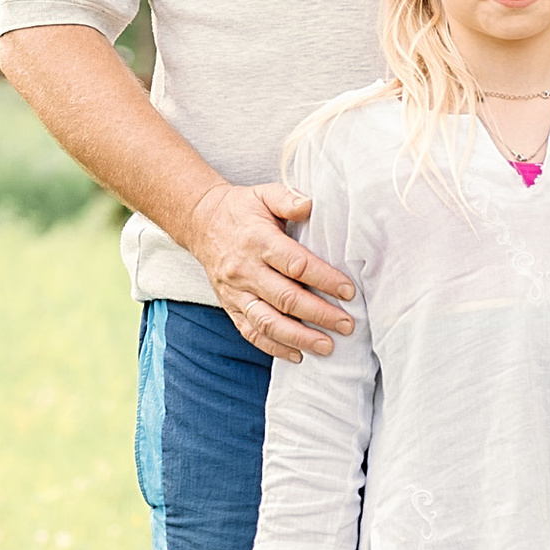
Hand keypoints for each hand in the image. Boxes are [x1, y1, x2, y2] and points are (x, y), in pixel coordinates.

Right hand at [185, 177, 356, 360]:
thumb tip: (311, 205)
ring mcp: (236, 292)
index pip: (296, 265)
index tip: (348, 292)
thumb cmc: (241, 209)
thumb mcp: (264, 194)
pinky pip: (251, 332)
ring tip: (327, 347)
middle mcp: (246, 270)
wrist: (201, 223)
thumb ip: (289, 199)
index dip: (324, 279)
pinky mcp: (230, 306)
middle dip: (319, 314)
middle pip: (286, 298)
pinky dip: (274, 347)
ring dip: (299, 337)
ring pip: (268, 322)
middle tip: (347, 325)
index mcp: (259, 241)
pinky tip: (298, 355)